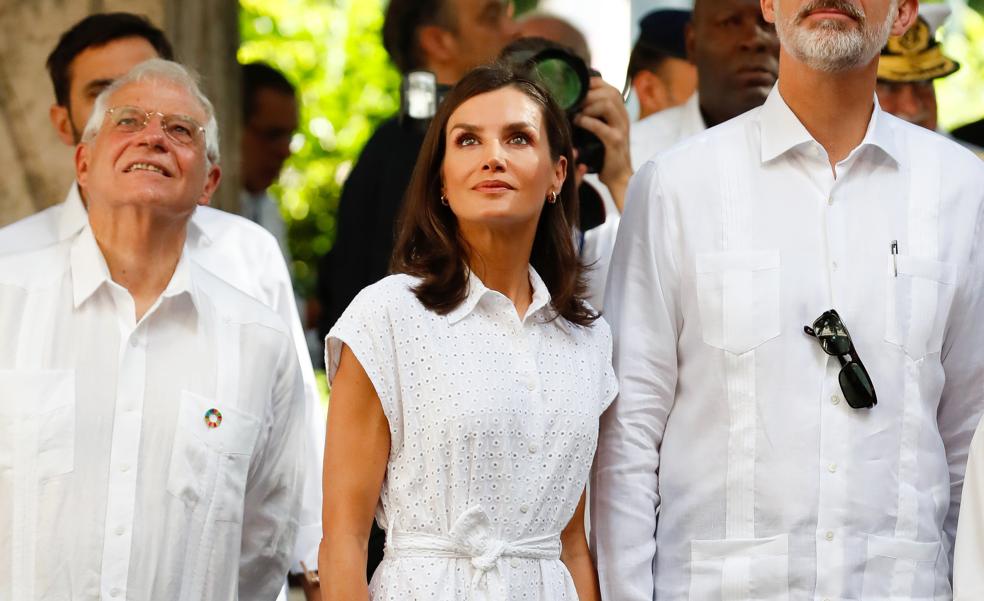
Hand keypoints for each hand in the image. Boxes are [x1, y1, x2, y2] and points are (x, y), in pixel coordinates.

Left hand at [574, 77, 632, 212]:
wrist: (619, 176)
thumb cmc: (605, 153)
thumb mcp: (601, 130)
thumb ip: (593, 115)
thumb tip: (572, 103)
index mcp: (621, 113)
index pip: (611, 88)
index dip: (594, 84)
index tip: (577, 88)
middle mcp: (624, 118)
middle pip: (610, 92)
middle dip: (589, 94)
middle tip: (574, 102)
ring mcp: (621, 129)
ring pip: (608, 104)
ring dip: (588, 105)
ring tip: (576, 113)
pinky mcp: (615, 142)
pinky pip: (601, 126)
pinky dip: (587, 121)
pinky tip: (578, 122)